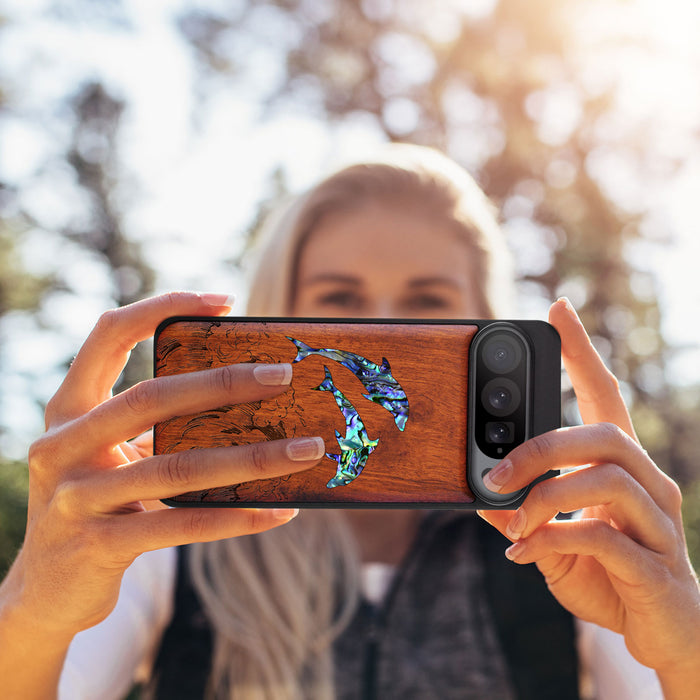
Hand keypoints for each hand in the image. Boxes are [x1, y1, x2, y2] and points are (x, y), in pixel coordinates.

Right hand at [2, 292, 324, 639]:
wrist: (46, 590)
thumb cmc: (97, 504)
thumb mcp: (112, 455)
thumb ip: (155, 426)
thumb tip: (247, 399)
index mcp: (68, 409)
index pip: (108, 334)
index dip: (162, 307)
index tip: (224, 300)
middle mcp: (62, 445)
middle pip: (151, 397)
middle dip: (224, 383)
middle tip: (283, 374)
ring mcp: (75, 498)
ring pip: (177, 467)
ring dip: (252, 458)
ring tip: (306, 450)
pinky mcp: (98, 546)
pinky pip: (182, 525)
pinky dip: (237, 517)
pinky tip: (280, 511)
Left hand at [478, 298, 699, 692]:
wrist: (665, 635)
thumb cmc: (610, 576)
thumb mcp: (553, 540)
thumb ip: (522, 515)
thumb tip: (480, 496)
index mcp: (622, 468)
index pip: (605, 395)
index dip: (582, 352)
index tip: (558, 310)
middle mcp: (649, 484)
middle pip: (604, 434)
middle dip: (541, 447)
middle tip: (495, 472)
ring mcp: (659, 523)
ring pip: (607, 479)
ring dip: (545, 497)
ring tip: (512, 522)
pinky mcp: (656, 566)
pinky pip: (604, 538)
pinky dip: (553, 540)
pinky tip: (525, 554)